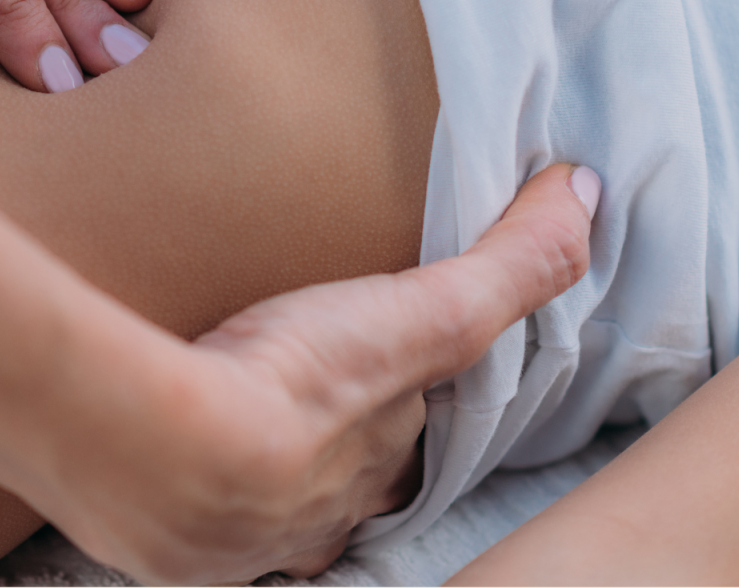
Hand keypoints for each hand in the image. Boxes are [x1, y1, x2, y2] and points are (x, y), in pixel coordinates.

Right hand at [0, 164, 598, 584]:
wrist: (160, 449)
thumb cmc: (296, 384)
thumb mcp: (421, 316)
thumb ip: (507, 264)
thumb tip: (589, 196)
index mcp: (370, 476)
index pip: (397, 445)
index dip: (396, 407)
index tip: (378, 373)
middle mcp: (307, 525)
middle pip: (326, 482)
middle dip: (322, 447)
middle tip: (294, 395)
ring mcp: (226, 541)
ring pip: (252, 505)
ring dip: (246, 468)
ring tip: (218, 418)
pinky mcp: (149, 542)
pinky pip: (174, 514)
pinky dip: (172, 484)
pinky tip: (154, 450)